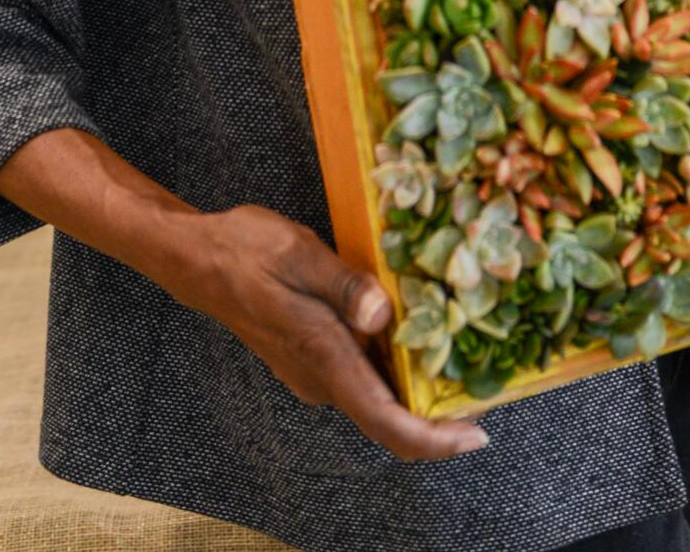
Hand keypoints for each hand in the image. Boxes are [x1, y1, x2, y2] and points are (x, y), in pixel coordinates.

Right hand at [184, 203, 488, 460]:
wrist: (198, 258)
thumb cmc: (246, 250)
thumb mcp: (298, 252)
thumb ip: (344, 285)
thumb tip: (384, 316)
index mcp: (322, 355)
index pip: (385, 420)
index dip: (433, 439)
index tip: (477, 434)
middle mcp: (321, 376)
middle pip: (389, 415)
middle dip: (440, 413)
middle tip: (491, 387)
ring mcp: (314, 370)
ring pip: (377, 394)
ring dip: (420, 389)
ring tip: (467, 359)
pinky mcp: (312, 355)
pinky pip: (363, 373)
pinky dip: (396, 366)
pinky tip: (419, 334)